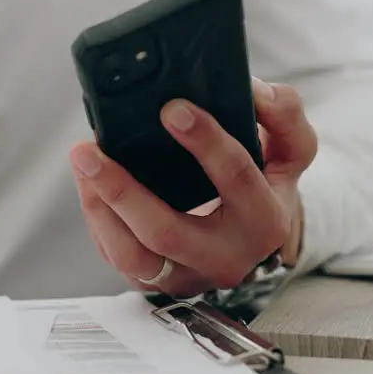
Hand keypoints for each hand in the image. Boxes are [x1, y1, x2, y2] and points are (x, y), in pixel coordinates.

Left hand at [70, 78, 314, 297]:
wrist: (254, 243)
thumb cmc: (264, 188)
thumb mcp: (290, 152)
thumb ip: (283, 115)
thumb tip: (254, 91)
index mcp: (265, 220)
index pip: (235, 178)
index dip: (204, 141)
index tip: (171, 109)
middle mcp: (226, 257)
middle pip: (166, 232)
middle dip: (122, 190)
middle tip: (88, 149)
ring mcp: (187, 275)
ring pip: (131, 255)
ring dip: (98, 207)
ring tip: (82, 162)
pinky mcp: (155, 282)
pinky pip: (117, 256)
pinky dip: (97, 219)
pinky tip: (88, 183)